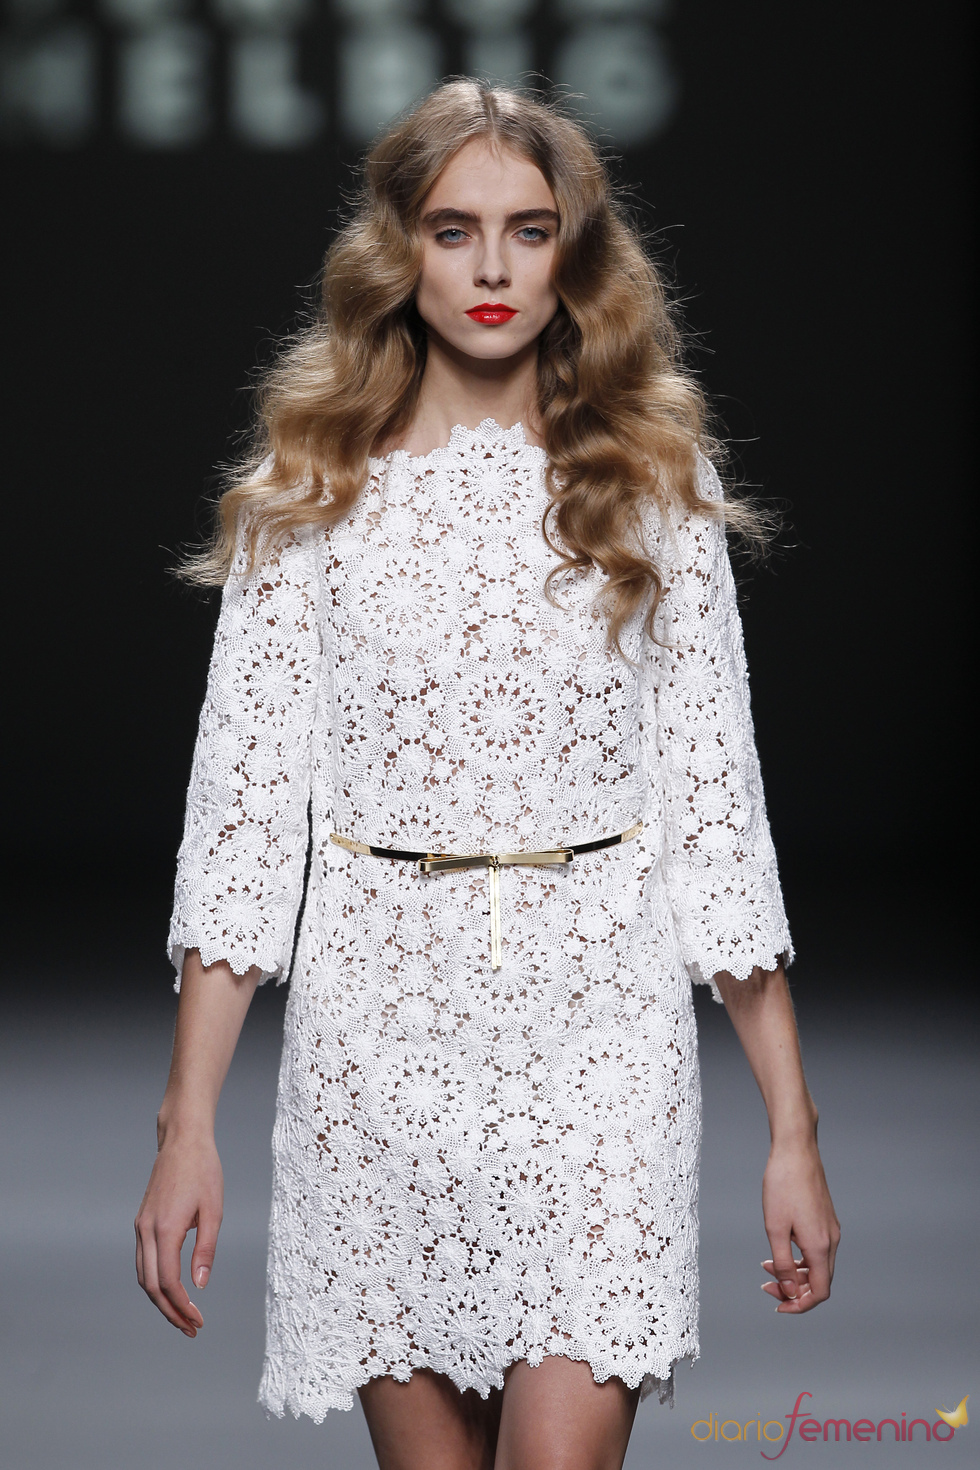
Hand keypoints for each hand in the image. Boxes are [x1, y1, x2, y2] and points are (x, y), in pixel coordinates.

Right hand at [134, 1130, 222, 1336]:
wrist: (183, 1140)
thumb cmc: (203, 1170)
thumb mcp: (214, 1209)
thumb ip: (206, 1249)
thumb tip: (200, 1286)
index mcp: (165, 1229)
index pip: (167, 1282)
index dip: (181, 1307)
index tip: (197, 1321)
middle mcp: (146, 1230)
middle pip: (151, 1286)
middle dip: (169, 1312)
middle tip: (191, 1328)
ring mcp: (141, 1226)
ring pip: (143, 1276)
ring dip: (160, 1300)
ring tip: (182, 1315)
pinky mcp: (142, 1221)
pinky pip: (143, 1260)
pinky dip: (154, 1281)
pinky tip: (171, 1289)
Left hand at [760, 1137, 839, 1312]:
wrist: (796, 1149)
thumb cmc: (782, 1184)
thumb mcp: (775, 1228)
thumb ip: (782, 1264)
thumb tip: (789, 1292)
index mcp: (820, 1245)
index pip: (820, 1292)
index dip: (800, 1305)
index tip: (778, 1305)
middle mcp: (831, 1240)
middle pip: (819, 1281)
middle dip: (793, 1289)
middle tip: (766, 1286)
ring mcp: (831, 1228)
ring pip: (818, 1265)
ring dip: (795, 1273)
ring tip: (766, 1267)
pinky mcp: (825, 1218)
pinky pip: (816, 1249)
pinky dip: (799, 1257)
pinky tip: (779, 1248)